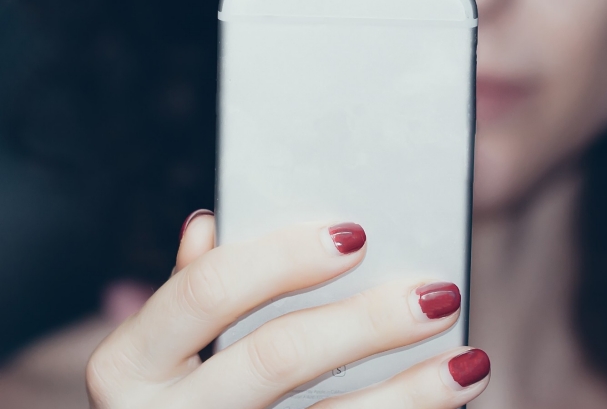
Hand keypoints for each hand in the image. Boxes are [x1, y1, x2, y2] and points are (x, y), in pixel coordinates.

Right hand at [86, 211, 489, 408]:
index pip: (208, 291)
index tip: (357, 234)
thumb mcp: (163, 345)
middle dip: (365, 324)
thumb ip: (193, 288)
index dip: (283, 257)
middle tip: (437, 295)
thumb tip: (209, 223)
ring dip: (408, 393)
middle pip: (277, 357)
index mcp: (132, 362)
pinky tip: (447, 402)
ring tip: (468, 363)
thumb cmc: (181, 388)